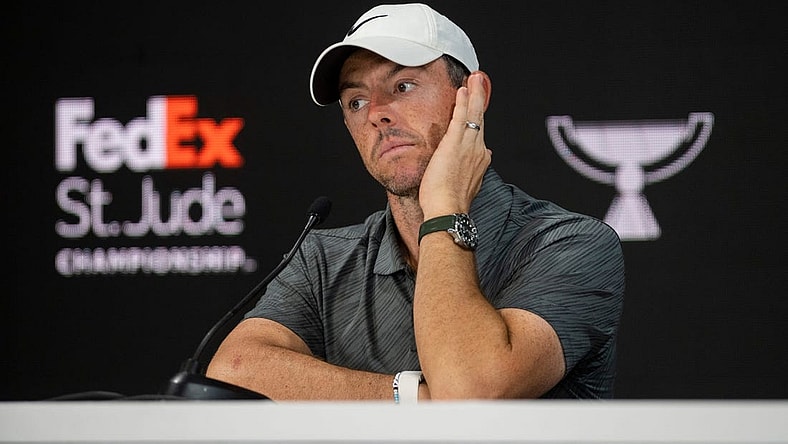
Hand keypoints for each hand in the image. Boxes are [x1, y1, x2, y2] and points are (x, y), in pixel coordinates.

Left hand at [419, 71, 491, 218]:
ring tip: (475, 78)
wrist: (448, 211)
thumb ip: (473, 170)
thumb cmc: (450, 204)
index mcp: (480, 160)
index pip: (479, 134)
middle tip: (479, 80)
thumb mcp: (466, 184)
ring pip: (474, 114)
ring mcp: (469, 146)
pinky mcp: (455, 144)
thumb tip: (485, 159)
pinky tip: (463, 89)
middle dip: (479, 98)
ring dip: (474, 94)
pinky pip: (461, 117)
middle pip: (480, 119)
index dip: (478, 118)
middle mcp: (479, 151)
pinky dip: (463, 102)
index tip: (477, 107)